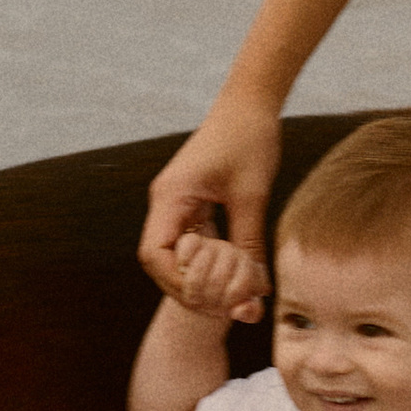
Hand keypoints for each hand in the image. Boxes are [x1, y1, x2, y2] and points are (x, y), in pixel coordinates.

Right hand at [140, 97, 280, 319]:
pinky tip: (234, 273)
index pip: (155, 255)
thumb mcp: (252, 195)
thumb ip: (248, 241)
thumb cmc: (249, 140)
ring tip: (231, 295)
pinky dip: (209, 261)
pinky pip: (192, 241)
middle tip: (224, 305)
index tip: (209, 298)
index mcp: (170, 197)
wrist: (251, 104)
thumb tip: (256, 288)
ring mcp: (177, 202)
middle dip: (188, 287)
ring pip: (176, 254)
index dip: (177, 283)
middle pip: (160, 260)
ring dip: (200, 276)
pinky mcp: (192, 202)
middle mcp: (166, 202)